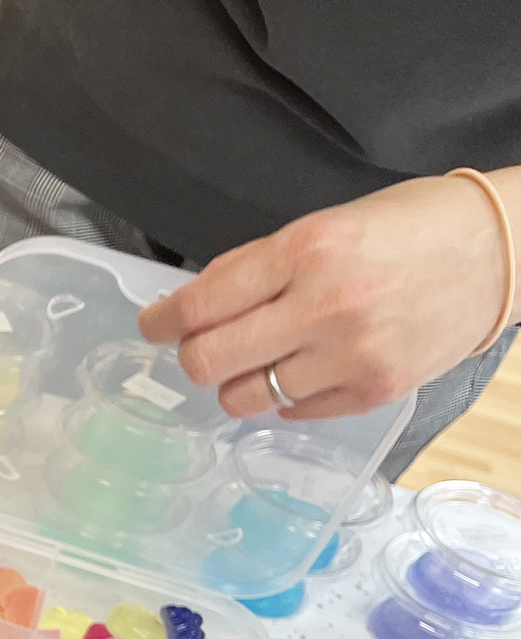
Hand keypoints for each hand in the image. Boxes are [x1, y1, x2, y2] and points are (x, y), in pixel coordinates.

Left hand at [138, 172, 518, 420]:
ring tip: (265, 356)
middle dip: (193, 356)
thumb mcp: (325, 226)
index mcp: (306, 251)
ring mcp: (352, 356)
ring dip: (241, 381)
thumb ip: (256, 268)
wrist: (500, 251)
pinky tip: (309, 367)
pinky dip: (286, 396)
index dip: (161, 321)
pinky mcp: (375, 391)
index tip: (151, 326)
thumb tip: (192, 307)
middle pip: (209, 362)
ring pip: (245, 398)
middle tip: (203, 346)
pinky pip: (293, 412)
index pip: (201, 303)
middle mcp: (325, 306)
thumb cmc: (409, 228)